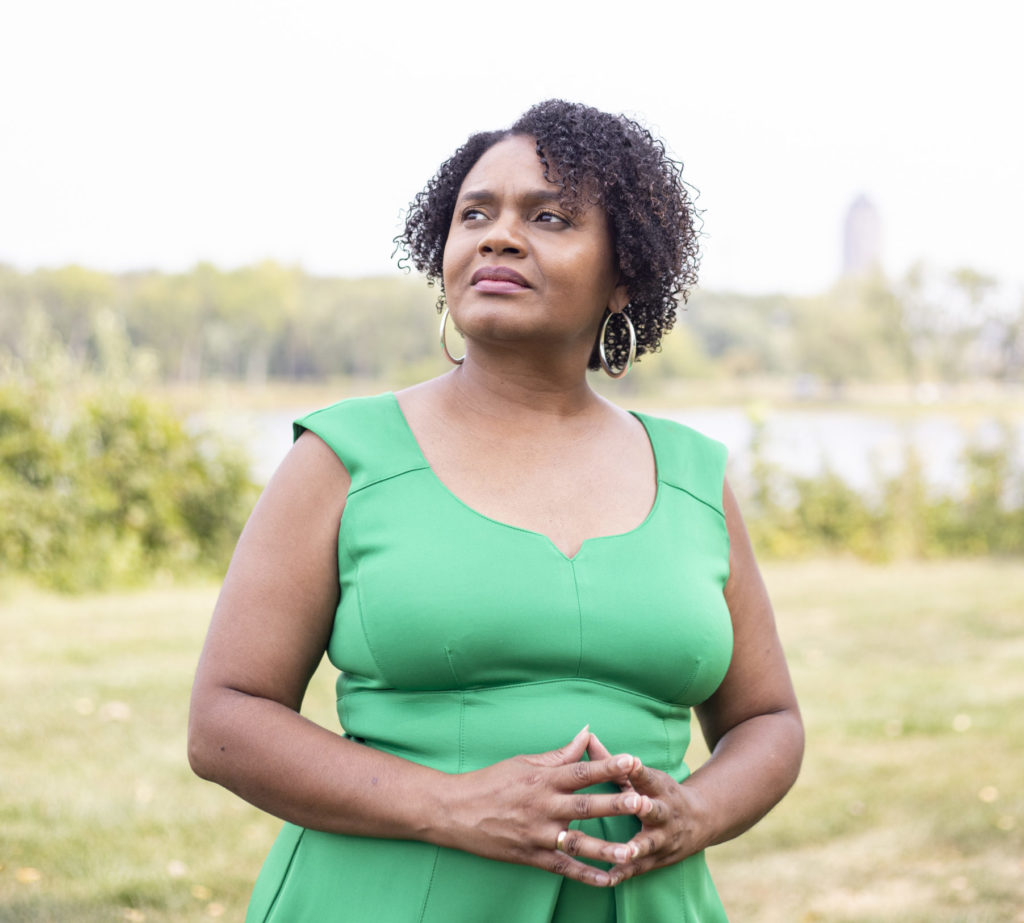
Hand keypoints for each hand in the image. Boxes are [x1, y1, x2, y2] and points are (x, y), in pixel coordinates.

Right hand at [439, 726, 644, 886]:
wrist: (455, 811)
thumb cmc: (490, 781)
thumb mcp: (524, 762)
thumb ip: (559, 754)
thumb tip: (586, 734)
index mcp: (542, 779)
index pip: (580, 770)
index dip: (607, 765)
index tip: (631, 761)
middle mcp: (543, 806)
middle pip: (585, 805)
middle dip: (614, 804)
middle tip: (641, 802)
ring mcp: (538, 834)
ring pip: (578, 842)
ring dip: (606, 847)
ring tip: (633, 850)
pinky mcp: (531, 856)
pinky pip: (563, 868)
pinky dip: (586, 876)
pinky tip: (608, 880)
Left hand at [587, 733, 710, 883]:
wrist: (701, 820)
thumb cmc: (659, 792)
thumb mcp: (643, 776)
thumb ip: (612, 761)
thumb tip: (586, 736)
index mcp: (659, 788)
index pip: (649, 776)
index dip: (639, 770)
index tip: (631, 760)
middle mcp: (665, 813)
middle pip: (655, 810)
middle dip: (646, 808)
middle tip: (637, 804)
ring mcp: (664, 838)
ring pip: (651, 843)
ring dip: (638, 847)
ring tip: (624, 851)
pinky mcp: (659, 860)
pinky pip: (640, 868)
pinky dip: (625, 872)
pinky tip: (608, 877)